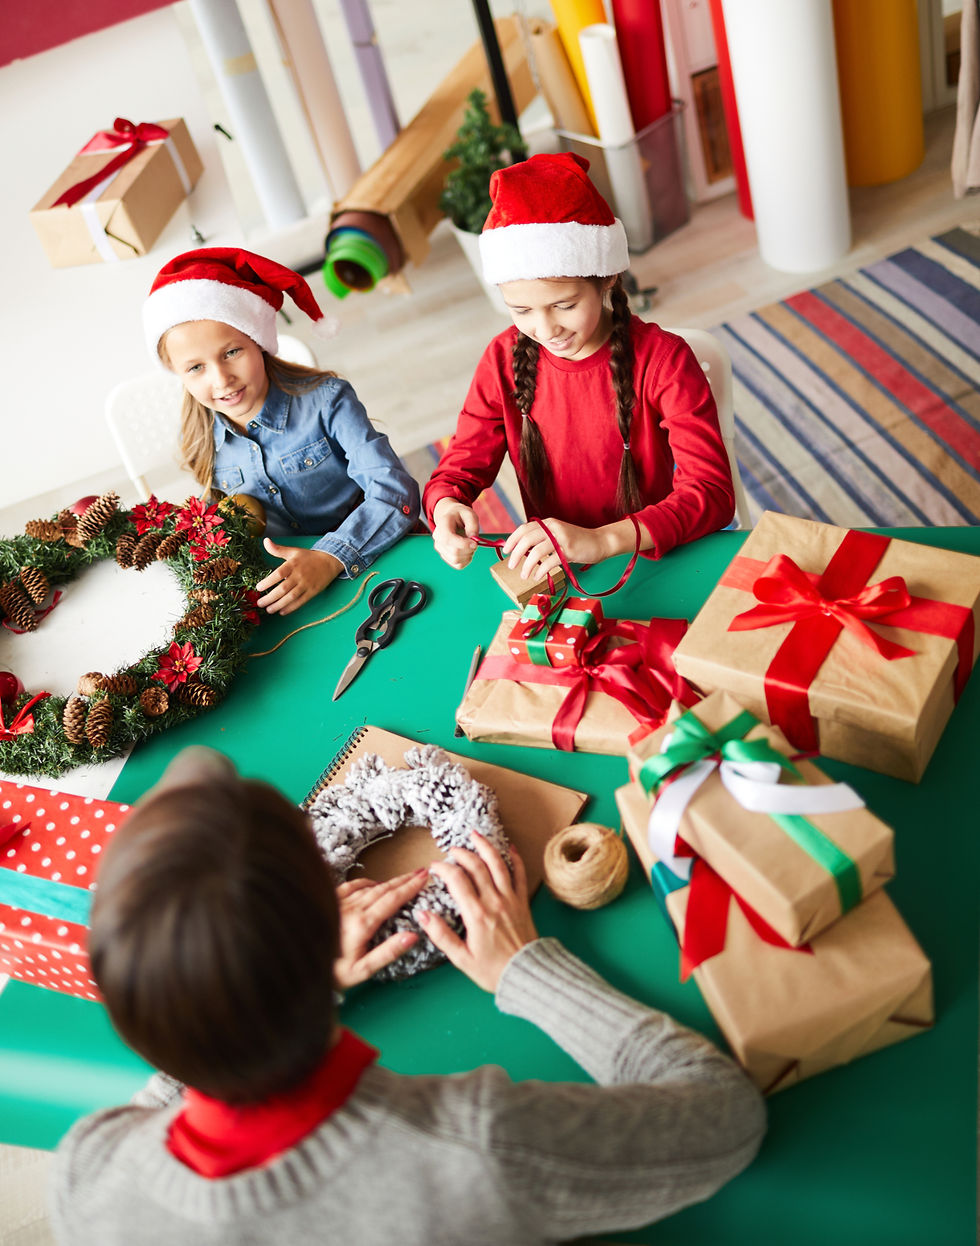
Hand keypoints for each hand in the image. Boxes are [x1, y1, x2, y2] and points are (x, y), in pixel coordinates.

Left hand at [257, 540, 343, 614]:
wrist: (329, 561)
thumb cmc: (309, 557)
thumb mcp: (293, 551)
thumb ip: (278, 549)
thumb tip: (265, 541)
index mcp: (293, 564)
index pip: (278, 574)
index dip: (268, 582)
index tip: (258, 588)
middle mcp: (299, 575)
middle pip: (283, 589)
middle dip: (270, 598)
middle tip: (260, 603)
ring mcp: (306, 584)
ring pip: (291, 597)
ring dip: (278, 605)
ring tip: (269, 610)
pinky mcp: (313, 592)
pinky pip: (300, 602)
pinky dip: (291, 608)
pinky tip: (282, 612)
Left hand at [334, 869, 429, 988]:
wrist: (299, 965)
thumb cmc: (332, 973)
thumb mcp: (363, 970)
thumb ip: (388, 952)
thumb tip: (412, 935)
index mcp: (362, 924)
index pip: (392, 899)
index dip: (410, 887)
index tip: (424, 877)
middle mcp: (351, 908)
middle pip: (384, 889)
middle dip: (405, 880)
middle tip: (422, 872)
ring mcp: (339, 903)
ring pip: (369, 887)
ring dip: (389, 881)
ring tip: (405, 877)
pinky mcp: (329, 902)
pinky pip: (352, 886)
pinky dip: (367, 883)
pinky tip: (374, 883)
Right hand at [421, 834, 536, 993]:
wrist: (527, 974)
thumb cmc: (493, 970)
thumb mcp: (461, 958)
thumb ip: (441, 935)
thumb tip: (422, 915)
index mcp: (476, 914)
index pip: (457, 880)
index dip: (444, 868)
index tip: (434, 867)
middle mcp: (494, 901)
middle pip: (477, 866)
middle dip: (462, 853)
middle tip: (452, 849)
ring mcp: (510, 899)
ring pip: (498, 865)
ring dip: (486, 847)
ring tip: (476, 835)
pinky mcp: (523, 902)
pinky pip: (520, 875)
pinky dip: (515, 859)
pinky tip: (510, 848)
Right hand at [431, 498, 480, 568]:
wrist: (451, 518)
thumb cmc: (460, 515)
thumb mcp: (469, 514)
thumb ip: (472, 524)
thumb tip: (473, 538)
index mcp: (442, 525)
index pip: (448, 540)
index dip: (464, 545)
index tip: (475, 543)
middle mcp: (438, 538)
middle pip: (454, 552)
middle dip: (469, 550)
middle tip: (474, 543)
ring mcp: (440, 548)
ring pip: (456, 560)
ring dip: (468, 555)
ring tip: (470, 546)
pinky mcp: (445, 556)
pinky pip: (457, 565)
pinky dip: (466, 560)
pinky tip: (467, 551)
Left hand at [502, 519, 607, 582]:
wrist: (600, 542)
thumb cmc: (577, 542)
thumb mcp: (557, 535)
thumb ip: (542, 539)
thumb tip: (521, 550)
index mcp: (548, 523)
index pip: (524, 529)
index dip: (512, 540)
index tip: (505, 551)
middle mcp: (553, 528)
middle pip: (527, 539)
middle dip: (516, 554)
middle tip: (510, 566)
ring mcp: (562, 538)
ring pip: (536, 551)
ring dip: (527, 565)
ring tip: (524, 575)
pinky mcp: (569, 551)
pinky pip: (550, 561)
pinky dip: (541, 571)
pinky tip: (538, 577)